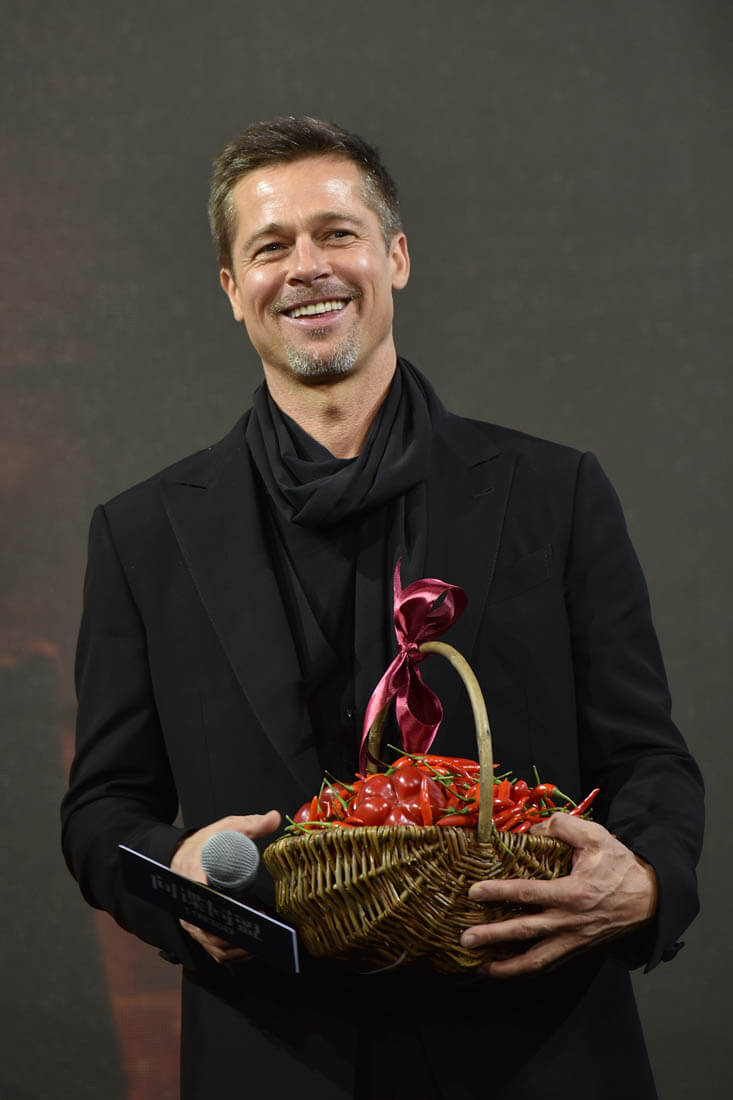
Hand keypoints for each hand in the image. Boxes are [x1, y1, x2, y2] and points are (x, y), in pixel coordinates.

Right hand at [171, 810, 280, 963]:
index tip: (242, 909)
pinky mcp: (199, 930)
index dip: (221, 904)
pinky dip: (232, 953)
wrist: (182, 856)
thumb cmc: (206, 843)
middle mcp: (188, 902)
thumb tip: (274, 817)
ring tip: (264, 936)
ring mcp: (193, 919)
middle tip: (262, 925)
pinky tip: (252, 947)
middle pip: (210, 923)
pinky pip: (214, 948)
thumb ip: (251, 823)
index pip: (202, 893)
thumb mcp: (227, 827)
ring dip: (238, 944)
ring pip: (213, 941)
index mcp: (192, 873)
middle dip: (237, 928)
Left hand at [461, 813, 657, 977]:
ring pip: (537, 959)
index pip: (527, 893)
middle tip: (466, 938)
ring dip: (509, 967)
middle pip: (524, 931)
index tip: (474, 892)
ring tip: (483, 969)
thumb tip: (532, 829)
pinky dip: (529, 970)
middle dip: (493, 936)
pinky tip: (511, 970)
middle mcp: (570, 921)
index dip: (498, 892)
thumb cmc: (620, 864)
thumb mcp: (594, 836)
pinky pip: (551, 964)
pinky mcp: (579, 948)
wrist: (650, 896)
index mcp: (572, 892)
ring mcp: (574, 939)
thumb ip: (561, 827)